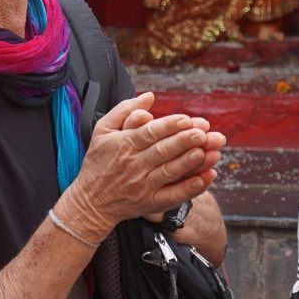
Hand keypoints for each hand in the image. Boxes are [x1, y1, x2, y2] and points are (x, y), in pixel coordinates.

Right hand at [55, 94, 222, 237]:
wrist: (90, 201)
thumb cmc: (98, 161)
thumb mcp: (103, 131)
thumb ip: (125, 110)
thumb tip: (150, 96)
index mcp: (124, 144)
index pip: (149, 133)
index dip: (169, 126)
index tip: (186, 119)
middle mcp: (135, 164)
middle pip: (163, 151)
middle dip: (184, 141)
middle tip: (203, 133)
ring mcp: (144, 185)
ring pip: (170, 172)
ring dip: (190, 162)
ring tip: (208, 152)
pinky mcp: (151, 202)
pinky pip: (173, 195)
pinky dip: (189, 188)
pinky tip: (205, 178)